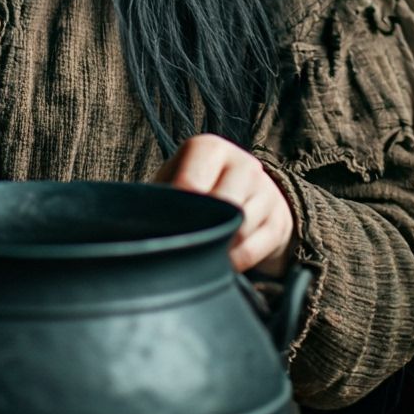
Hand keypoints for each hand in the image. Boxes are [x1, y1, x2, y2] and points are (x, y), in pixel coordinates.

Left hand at [151, 133, 294, 276]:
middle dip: (201, 230)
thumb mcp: (175, 180)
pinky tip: (222, 264)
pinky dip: (236, 261)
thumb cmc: (196, 187)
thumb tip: (133, 221)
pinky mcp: (280, 219)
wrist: (247, 192)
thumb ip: (159, 194)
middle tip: (184, 248)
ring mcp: (265, 191)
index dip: (176, 211)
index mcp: (209, 148)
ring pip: (241, 228)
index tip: (165, 230)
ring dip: (219, 248)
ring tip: (200, 256)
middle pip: (222, 205)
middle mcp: (242, 163)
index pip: (191, 183)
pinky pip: (255, 248)